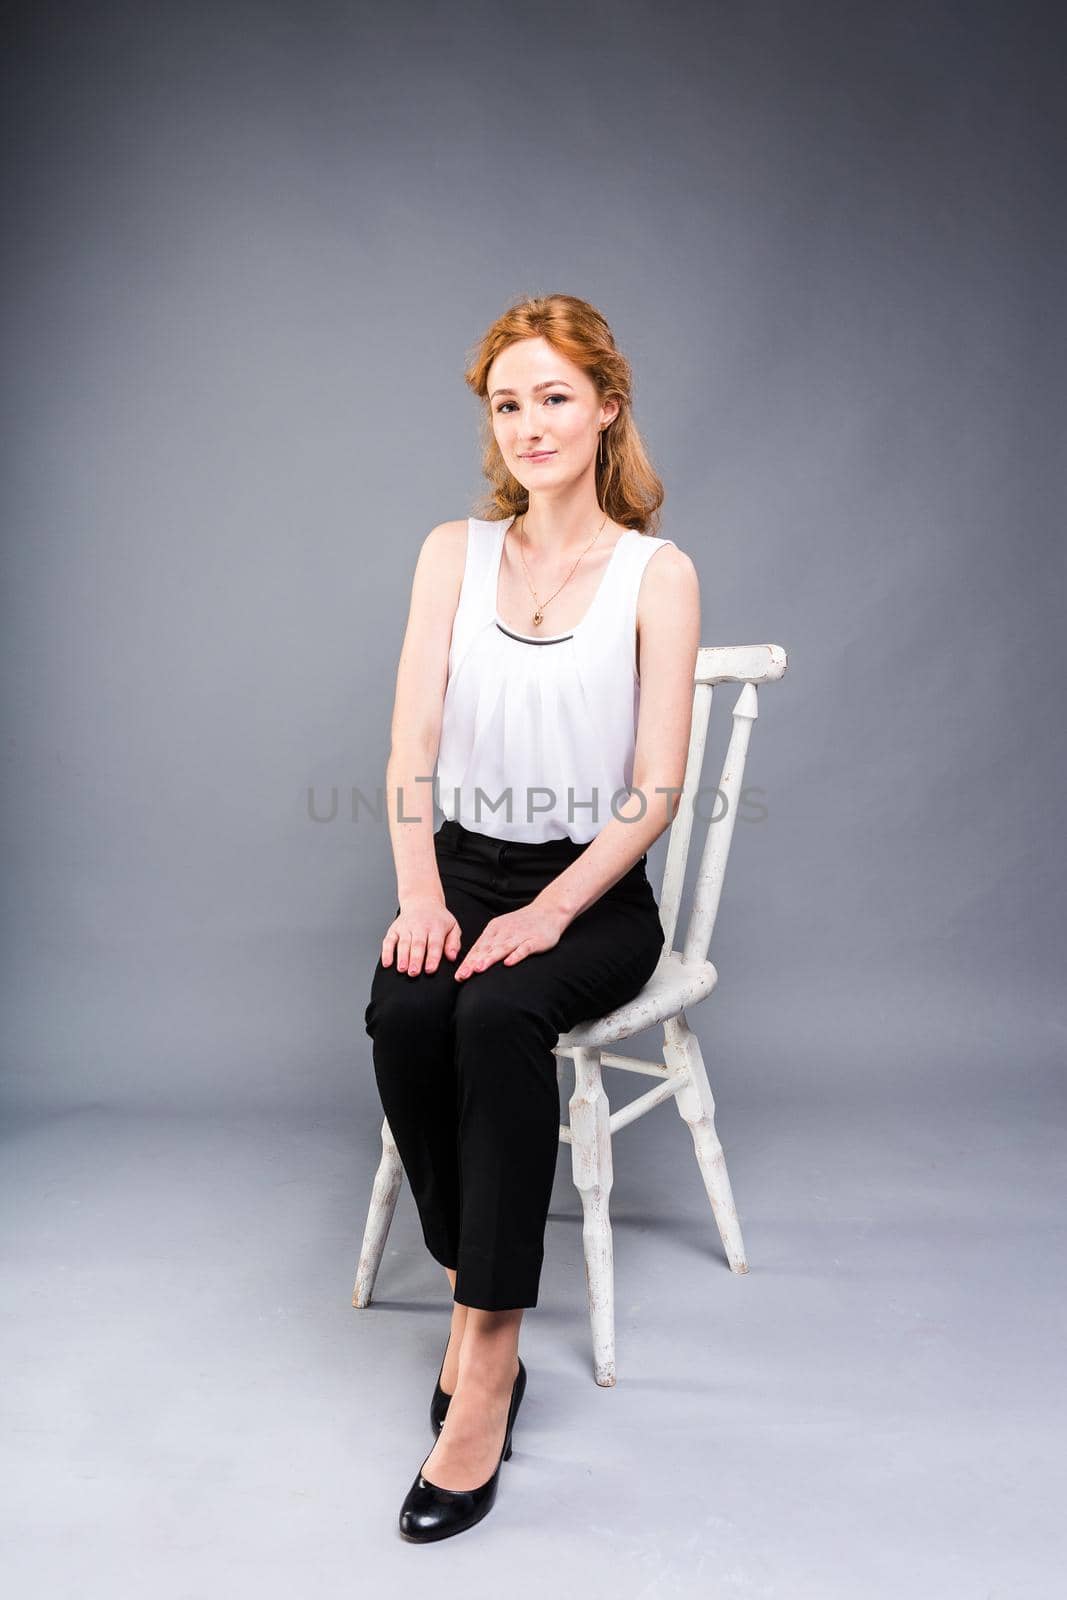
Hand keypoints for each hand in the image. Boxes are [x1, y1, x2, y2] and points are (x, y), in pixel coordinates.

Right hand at [382, 895, 461, 977]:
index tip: (430, 969)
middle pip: (417, 944)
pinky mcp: (394, 929)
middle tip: (414, 972)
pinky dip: (386, 952)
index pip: (434, 943)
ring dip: (402, 957)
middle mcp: (420, 926)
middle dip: (415, 959)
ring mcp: (405, 927)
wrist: (422, 901)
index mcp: (436, 927)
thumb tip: (452, 957)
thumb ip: (454, 943)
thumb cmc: (438, 919)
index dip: (432, 957)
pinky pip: (389, 941)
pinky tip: (387, 963)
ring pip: (403, 943)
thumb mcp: (453, 927)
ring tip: (402, 969)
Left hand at [454, 898, 570, 980]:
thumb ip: (490, 944)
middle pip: (487, 949)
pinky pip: (524, 949)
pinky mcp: (535, 940)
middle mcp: (505, 932)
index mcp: (495, 929)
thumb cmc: (523, 924)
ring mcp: (520, 936)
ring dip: (490, 958)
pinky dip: (516, 956)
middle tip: (462, 976)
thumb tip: (473, 962)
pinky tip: (508, 963)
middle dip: (473, 963)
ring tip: (479, 969)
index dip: (468, 962)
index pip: (478, 948)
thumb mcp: (503, 930)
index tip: (458, 976)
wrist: (548, 911)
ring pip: (502, 948)